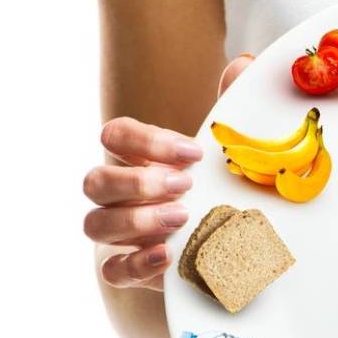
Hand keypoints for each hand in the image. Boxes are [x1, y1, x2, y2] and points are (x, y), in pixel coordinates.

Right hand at [83, 55, 254, 288]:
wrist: (240, 246)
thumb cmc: (225, 188)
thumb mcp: (233, 152)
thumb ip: (233, 109)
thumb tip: (241, 65)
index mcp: (142, 159)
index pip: (116, 136)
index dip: (145, 141)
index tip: (194, 152)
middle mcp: (122, 195)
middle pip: (96, 181)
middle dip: (137, 181)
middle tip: (184, 185)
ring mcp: (122, 234)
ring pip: (95, 223)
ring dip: (135, 219)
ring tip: (181, 218)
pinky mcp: (132, 272)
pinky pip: (112, 270)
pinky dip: (134, 263)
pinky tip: (167, 255)